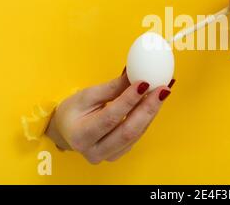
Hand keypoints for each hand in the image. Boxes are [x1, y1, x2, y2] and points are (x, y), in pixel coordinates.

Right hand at [45, 71, 174, 163]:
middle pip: (128, 130)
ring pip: (136, 134)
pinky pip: (137, 136)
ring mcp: (108, 156)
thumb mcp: (88, 95)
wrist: (66, 130)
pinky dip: (147, 118)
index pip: (110, 117)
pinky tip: (155, 102)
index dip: (130, 100)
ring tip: (163, 92)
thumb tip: (136, 73)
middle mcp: (95, 151)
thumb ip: (113, 87)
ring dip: (152, 111)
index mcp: (81, 135)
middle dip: (148, 108)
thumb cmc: (74, 110)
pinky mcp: (119, 154)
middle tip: (163, 89)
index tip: (145, 82)